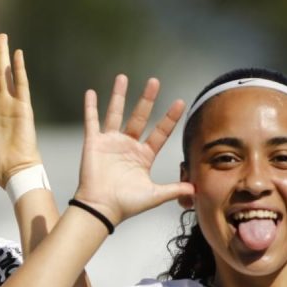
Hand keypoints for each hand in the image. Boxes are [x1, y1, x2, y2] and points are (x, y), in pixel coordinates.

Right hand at [74, 74, 189, 225]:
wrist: (101, 209)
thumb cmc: (125, 204)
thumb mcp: (155, 195)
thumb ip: (174, 189)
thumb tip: (196, 189)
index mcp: (143, 156)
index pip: (160, 132)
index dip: (169, 118)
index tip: (179, 103)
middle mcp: (127, 146)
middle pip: (139, 116)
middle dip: (147, 99)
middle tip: (154, 82)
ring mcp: (110, 143)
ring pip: (115, 114)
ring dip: (119, 96)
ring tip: (123, 78)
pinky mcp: (94, 144)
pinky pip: (92, 122)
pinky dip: (91, 108)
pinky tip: (91, 93)